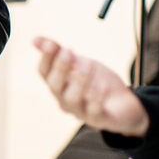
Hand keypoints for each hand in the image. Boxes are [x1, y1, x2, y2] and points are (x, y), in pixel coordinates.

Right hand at [33, 37, 149, 136]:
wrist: (123, 101)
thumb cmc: (97, 81)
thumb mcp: (79, 62)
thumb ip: (59, 52)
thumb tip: (34, 39)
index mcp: (57, 83)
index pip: (43, 72)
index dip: (45, 58)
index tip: (51, 44)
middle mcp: (63, 99)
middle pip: (54, 86)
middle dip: (60, 67)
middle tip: (69, 50)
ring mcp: (79, 111)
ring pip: (72, 99)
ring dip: (79, 81)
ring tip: (88, 64)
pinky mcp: (98, 120)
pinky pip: (94, 111)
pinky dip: (97, 98)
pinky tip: (103, 85)